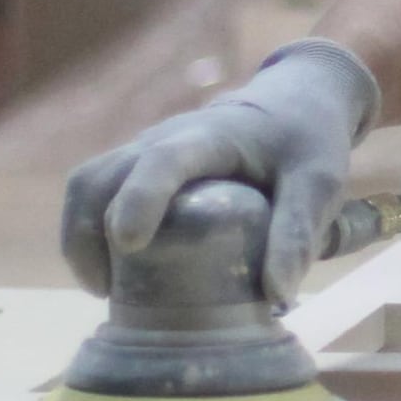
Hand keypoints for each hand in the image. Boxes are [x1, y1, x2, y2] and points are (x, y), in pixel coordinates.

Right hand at [58, 39, 378, 301]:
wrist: (292, 102)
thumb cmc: (306, 141)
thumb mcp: (320, 182)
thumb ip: (300, 232)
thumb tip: (276, 298)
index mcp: (209, 136)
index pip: (163, 159)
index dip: (141, 197)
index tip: (129, 242)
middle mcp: (163, 138)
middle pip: (100, 178)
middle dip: (89, 235)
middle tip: (110, 293)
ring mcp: (143, 150)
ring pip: (86, 185)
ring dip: (81, 238)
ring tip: (106, 291)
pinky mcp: (136, 167)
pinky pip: (92, 194)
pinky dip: (87, 233)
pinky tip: (113, 275)